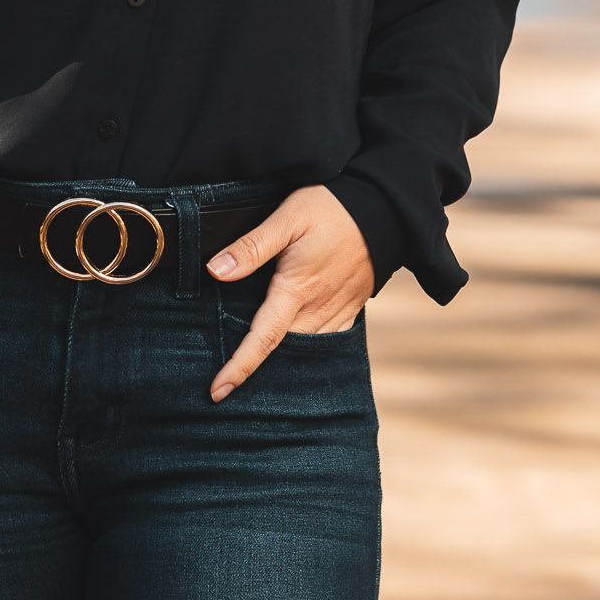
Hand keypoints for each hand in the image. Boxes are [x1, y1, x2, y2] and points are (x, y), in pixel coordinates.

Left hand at [206, 185, 373, 399]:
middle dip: (257, 368)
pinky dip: (308, 349)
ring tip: (255, 370)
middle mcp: (318, 308)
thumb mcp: (287, 218)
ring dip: (283, 361)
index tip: (218, 392)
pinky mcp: (351, 306)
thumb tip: (215, 272)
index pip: (263, 339)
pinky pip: (328, 339)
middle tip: (228, 381)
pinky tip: (294, 347)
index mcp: (296, 290)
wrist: (384, 207)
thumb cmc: (332, 208)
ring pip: (305, 348)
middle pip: (283, 350)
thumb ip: (252, 247)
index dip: (239, 367)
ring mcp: (338, 310)